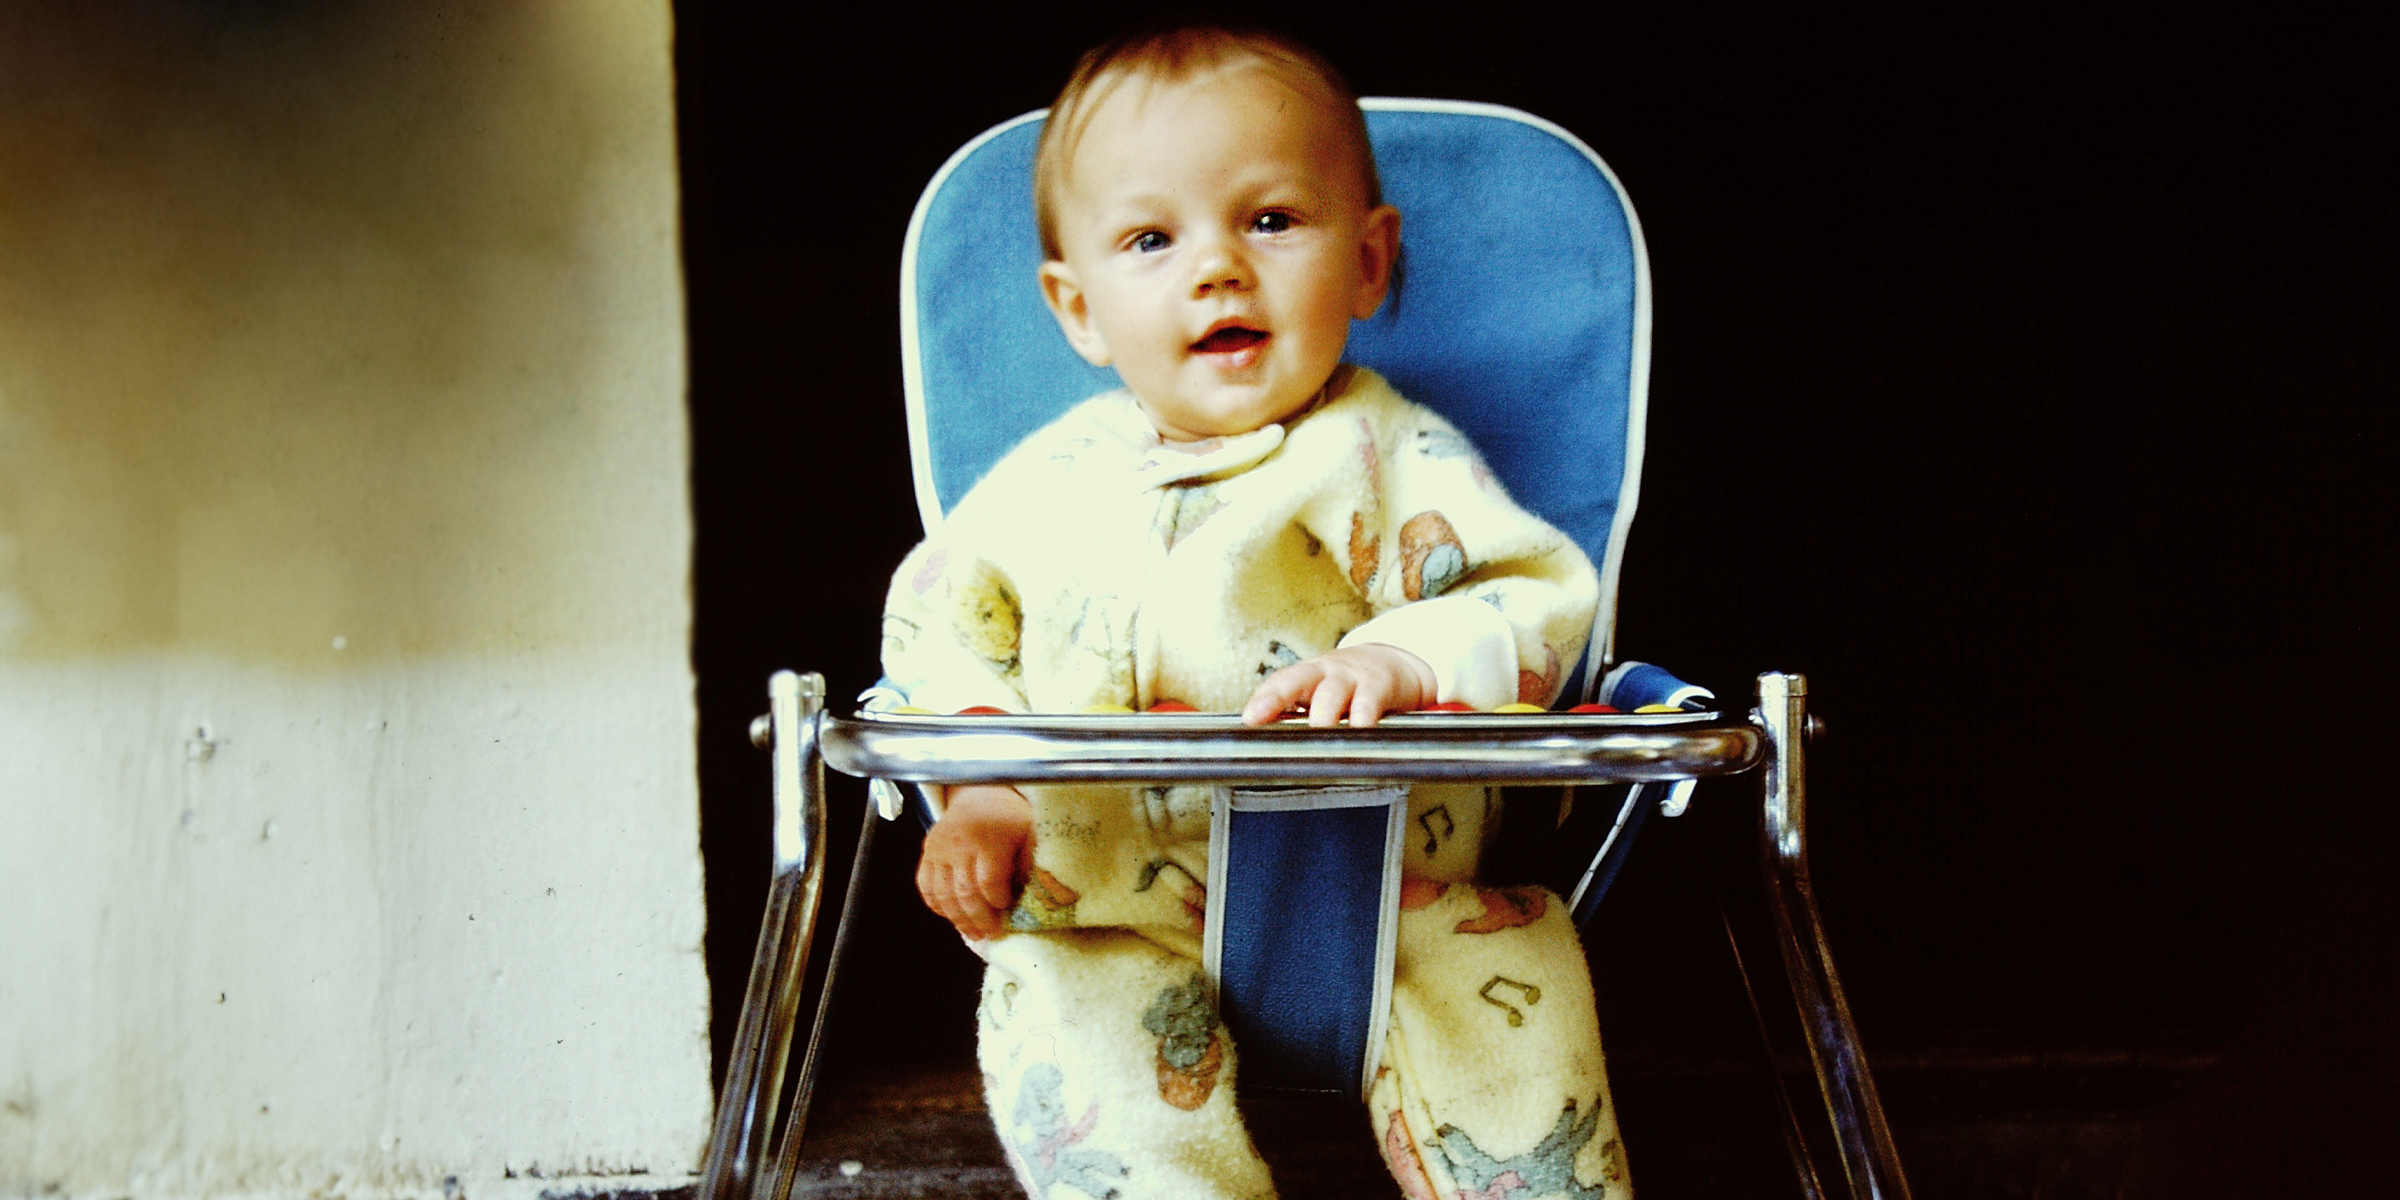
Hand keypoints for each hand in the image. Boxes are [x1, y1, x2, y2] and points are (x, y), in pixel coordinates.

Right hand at [916, 784, 1033, 940]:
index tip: (1008, 910)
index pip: (989, 880)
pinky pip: (926, 887)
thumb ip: (1031, 862)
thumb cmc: (1009, 820)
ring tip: (974, 933)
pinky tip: (953, 915)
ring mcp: (939, 849)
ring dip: (959, 919)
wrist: (979, 796)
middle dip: (980, 919)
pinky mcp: (927, 853)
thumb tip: (1037, 896)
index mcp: (988, 838)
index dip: (998, 901)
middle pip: (965, 892)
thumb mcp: (1030, 833)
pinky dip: (938, 906)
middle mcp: (959, 843)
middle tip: (992, 934)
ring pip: (943, 894)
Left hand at [1240, 643, 1437, 727]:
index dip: (1263, 699)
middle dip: (1278, 697)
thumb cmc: (1350, 687)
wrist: (1396, 664)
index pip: (1279, 683)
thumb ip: (1300, 717)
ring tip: (1313, 731)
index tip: (1249, 718)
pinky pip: (1369, 702)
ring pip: (1331, 693)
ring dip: (1321, 713)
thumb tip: (1269, 750)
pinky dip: (1363, 717)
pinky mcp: (1379, 685)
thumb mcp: (1323, 695)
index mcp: (1307, 676)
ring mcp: (1352, 677)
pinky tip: (1359, 730)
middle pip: (1298, 680)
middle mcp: (1325, 672)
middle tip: (1262, 719)